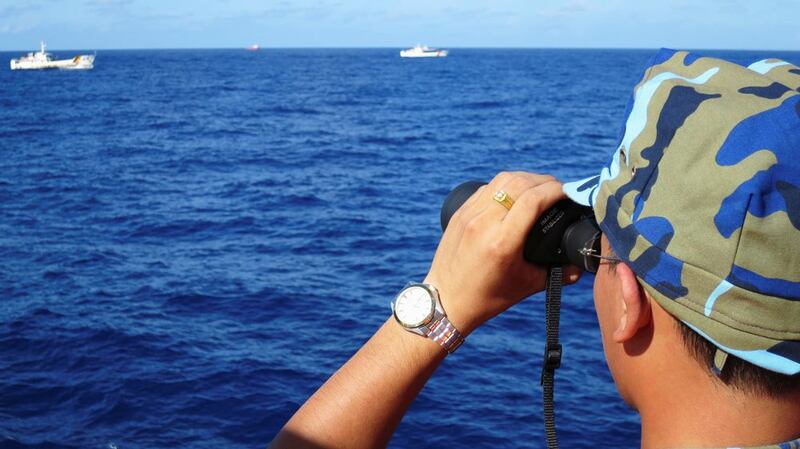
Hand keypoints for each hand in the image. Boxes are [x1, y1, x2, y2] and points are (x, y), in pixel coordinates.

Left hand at [424, 171, 580, 334]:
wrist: (445, 300)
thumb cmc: (488, 297)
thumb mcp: (528, 286)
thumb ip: (559, 274)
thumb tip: (582, 265)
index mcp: (502, 241)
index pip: (533, 199)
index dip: (556, 190)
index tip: (570, 192)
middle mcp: (484, 223)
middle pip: (520, 183)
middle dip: (545, 181)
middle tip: (559, 190)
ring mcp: (469, 214)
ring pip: (502, 180)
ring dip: (526, 178)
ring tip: (540, 187)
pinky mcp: (460, 212)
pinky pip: (487, 188)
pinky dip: (506, 185)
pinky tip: (516, 192)